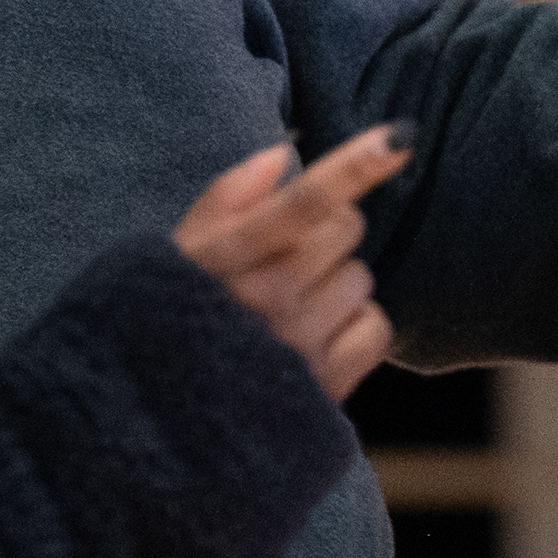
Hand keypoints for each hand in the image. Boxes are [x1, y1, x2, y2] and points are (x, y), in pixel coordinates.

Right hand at [173, 126, 409, 400]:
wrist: (157, 419)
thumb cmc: (168, 319)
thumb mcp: (178, 253)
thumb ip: (225, 199)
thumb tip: (281, 155)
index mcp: (225, 259)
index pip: (304, 202)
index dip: (356, 166)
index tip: (400, 138)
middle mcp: (266, 301)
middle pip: (346, 229)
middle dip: (325, 233)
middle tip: (286, 261)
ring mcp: (299, 345)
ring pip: (360, 277)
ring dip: (336, 283)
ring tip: (293, 308)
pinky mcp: (325, 387)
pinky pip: (376, 329)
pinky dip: (356, 326)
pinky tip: (318, 337)